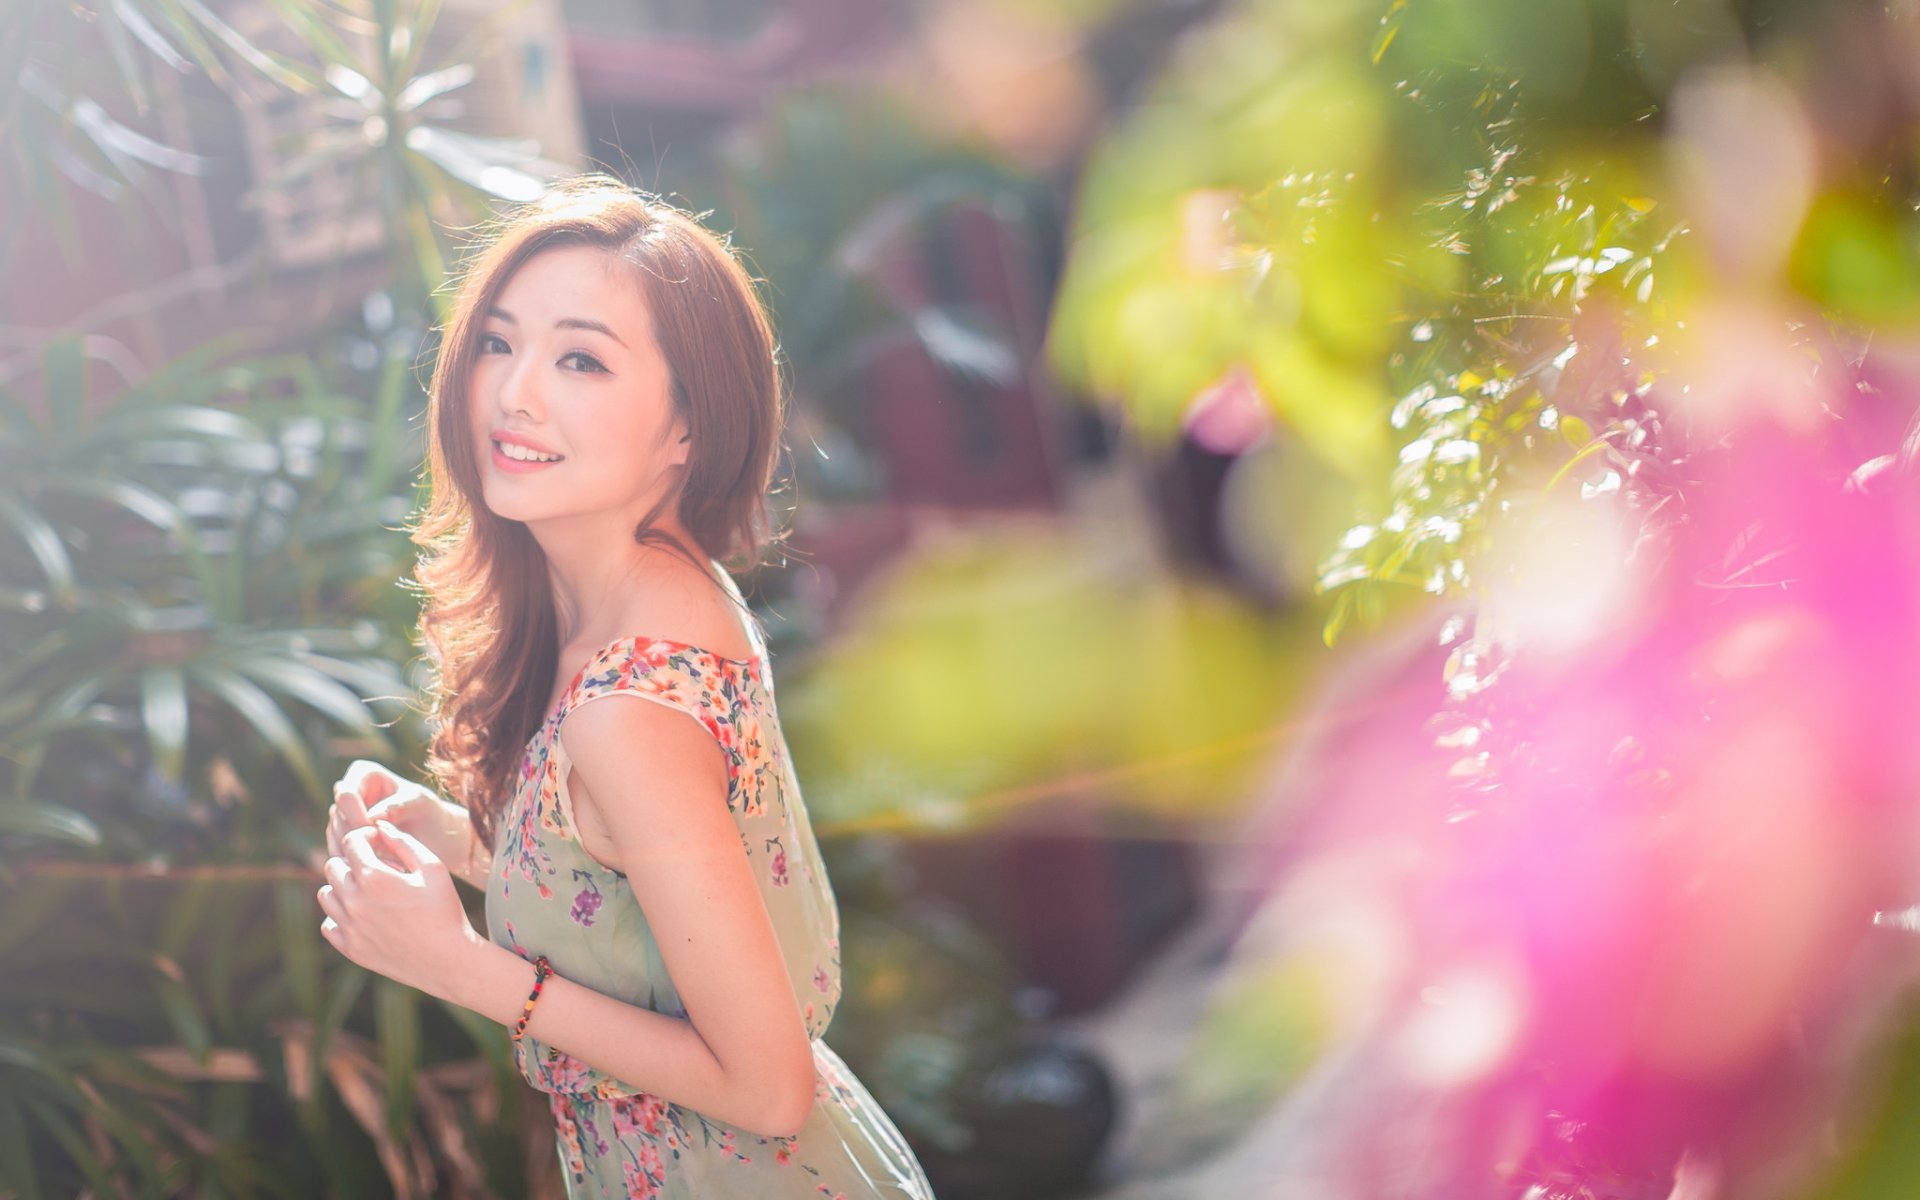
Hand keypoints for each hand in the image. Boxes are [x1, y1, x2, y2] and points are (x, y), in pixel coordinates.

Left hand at [316, 821, 483, 998]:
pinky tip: (363, 915)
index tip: (380, 842)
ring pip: (325, 894)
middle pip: (332, 866)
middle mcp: (354, 901)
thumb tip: (380, 825)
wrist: (448, 960)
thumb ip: (404, 842)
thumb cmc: (445, 910)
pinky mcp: (350, 949)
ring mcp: (349, 928)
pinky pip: (328, 924)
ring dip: (342, 887)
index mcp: (374, 877)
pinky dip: (340, 916)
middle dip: (352, 859)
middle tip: (375, 866)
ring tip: (367, 890)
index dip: (366, 836)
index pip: (351, 842)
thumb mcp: (433, 868)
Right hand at [326, 760, 452, 872]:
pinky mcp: (341, 837)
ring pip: (335, 837)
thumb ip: (398, 806)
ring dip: (356, 854)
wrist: (431, 835)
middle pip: (337, 818)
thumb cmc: (428, 812)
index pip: (346, 796)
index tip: (379, 834)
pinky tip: (378, 871)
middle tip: (382, 854)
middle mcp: (347, 791)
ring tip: (385, 864)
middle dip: (357, 838)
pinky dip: (356, 864)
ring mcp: (340, 815)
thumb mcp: (420, 804)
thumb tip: (372, 817)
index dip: (359, 817)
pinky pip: (338, 852)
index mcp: (363, 773)